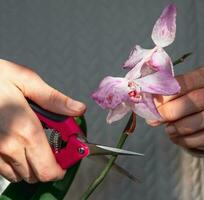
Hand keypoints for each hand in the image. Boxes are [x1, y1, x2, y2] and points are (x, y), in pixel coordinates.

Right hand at [0, 59, 85, 182]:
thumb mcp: (27, 80)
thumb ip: (54, 99)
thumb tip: (78, 109)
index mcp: (25, 129)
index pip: (49, 168)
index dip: (63, 166)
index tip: (69, 154)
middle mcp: (9, 146)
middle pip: (37, 176)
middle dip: (51, 166)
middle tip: (56, 147)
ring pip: (21, 175)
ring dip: (34, 165)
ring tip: (37, 144)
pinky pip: (5, 170)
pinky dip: (17, 164)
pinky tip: (21, 146)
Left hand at [149, 66, 203, 151]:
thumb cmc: (191, 101)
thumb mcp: (180, 93)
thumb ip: (166, 99)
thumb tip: (149, 111)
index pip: (189, 80)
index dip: (169, 93)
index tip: (154, 104)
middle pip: (200, 98)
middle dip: (175, 110)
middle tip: (158, 117)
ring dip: (183, 126)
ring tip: (168, 131)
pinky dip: (191, 140)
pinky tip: (179, 138)